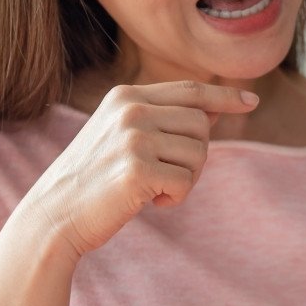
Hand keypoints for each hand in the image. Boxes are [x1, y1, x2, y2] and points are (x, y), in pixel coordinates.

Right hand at [18, 81, 257, 259]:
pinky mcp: (137, 170)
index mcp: (126, 95)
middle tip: (169, 175)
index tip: (251, 102)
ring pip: (199, 153)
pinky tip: (150, 202)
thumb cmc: (95, 178)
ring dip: (187, 179)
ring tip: (155, 188)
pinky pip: (186, 182)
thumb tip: (215, 113)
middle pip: (202, 125)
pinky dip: (176, 198)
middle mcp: (131, 109)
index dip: (224, 97)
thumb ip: (164, 120)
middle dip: (196, 155)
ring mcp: (133, 137)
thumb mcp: (125, 136)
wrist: (54, 215)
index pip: (190, 90)